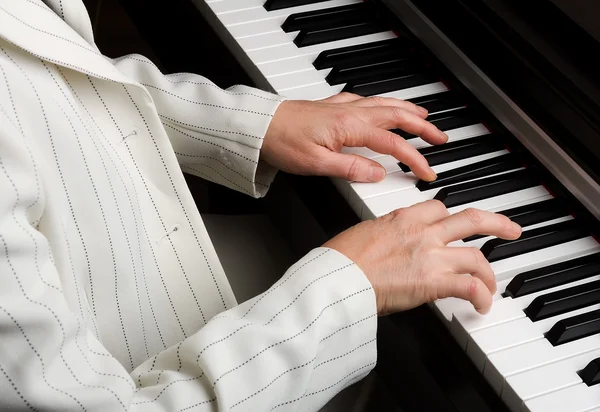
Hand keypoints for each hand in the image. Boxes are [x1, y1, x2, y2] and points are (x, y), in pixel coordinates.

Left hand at [262, 93, 447, 182]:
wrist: (259, 126)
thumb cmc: (282, 142)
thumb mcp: (317, 164)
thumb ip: (351, 168)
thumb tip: (378, 174)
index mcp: (350, 127)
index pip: (393, 145)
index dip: (414, 159)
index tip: (427, 173)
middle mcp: (351, 112)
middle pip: (397, 117)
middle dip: (423, 127)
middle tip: (440, 138)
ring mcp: (343, 106)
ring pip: (384, 104)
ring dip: (408, 110)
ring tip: (424, 117)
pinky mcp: (333, 106)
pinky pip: (368, 100)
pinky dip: (384, 103)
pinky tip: (384, 106)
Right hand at [323, 201, 521, 314]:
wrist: (338, 277)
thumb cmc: (342, 259)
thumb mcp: (363, 232)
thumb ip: (385, 233)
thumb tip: (388, 242)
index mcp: (403, 217)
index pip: (438, 208)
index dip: (450, 217)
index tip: (454, 225)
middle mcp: (423, 232)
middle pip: (471, 220)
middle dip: (496, 224)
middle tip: (510, 229)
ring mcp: (431, 256)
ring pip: (476, 257)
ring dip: (488, 273)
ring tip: (491, 285)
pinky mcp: (434, 281)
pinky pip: (470, 286)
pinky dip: (482, 297)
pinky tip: (482, 305)